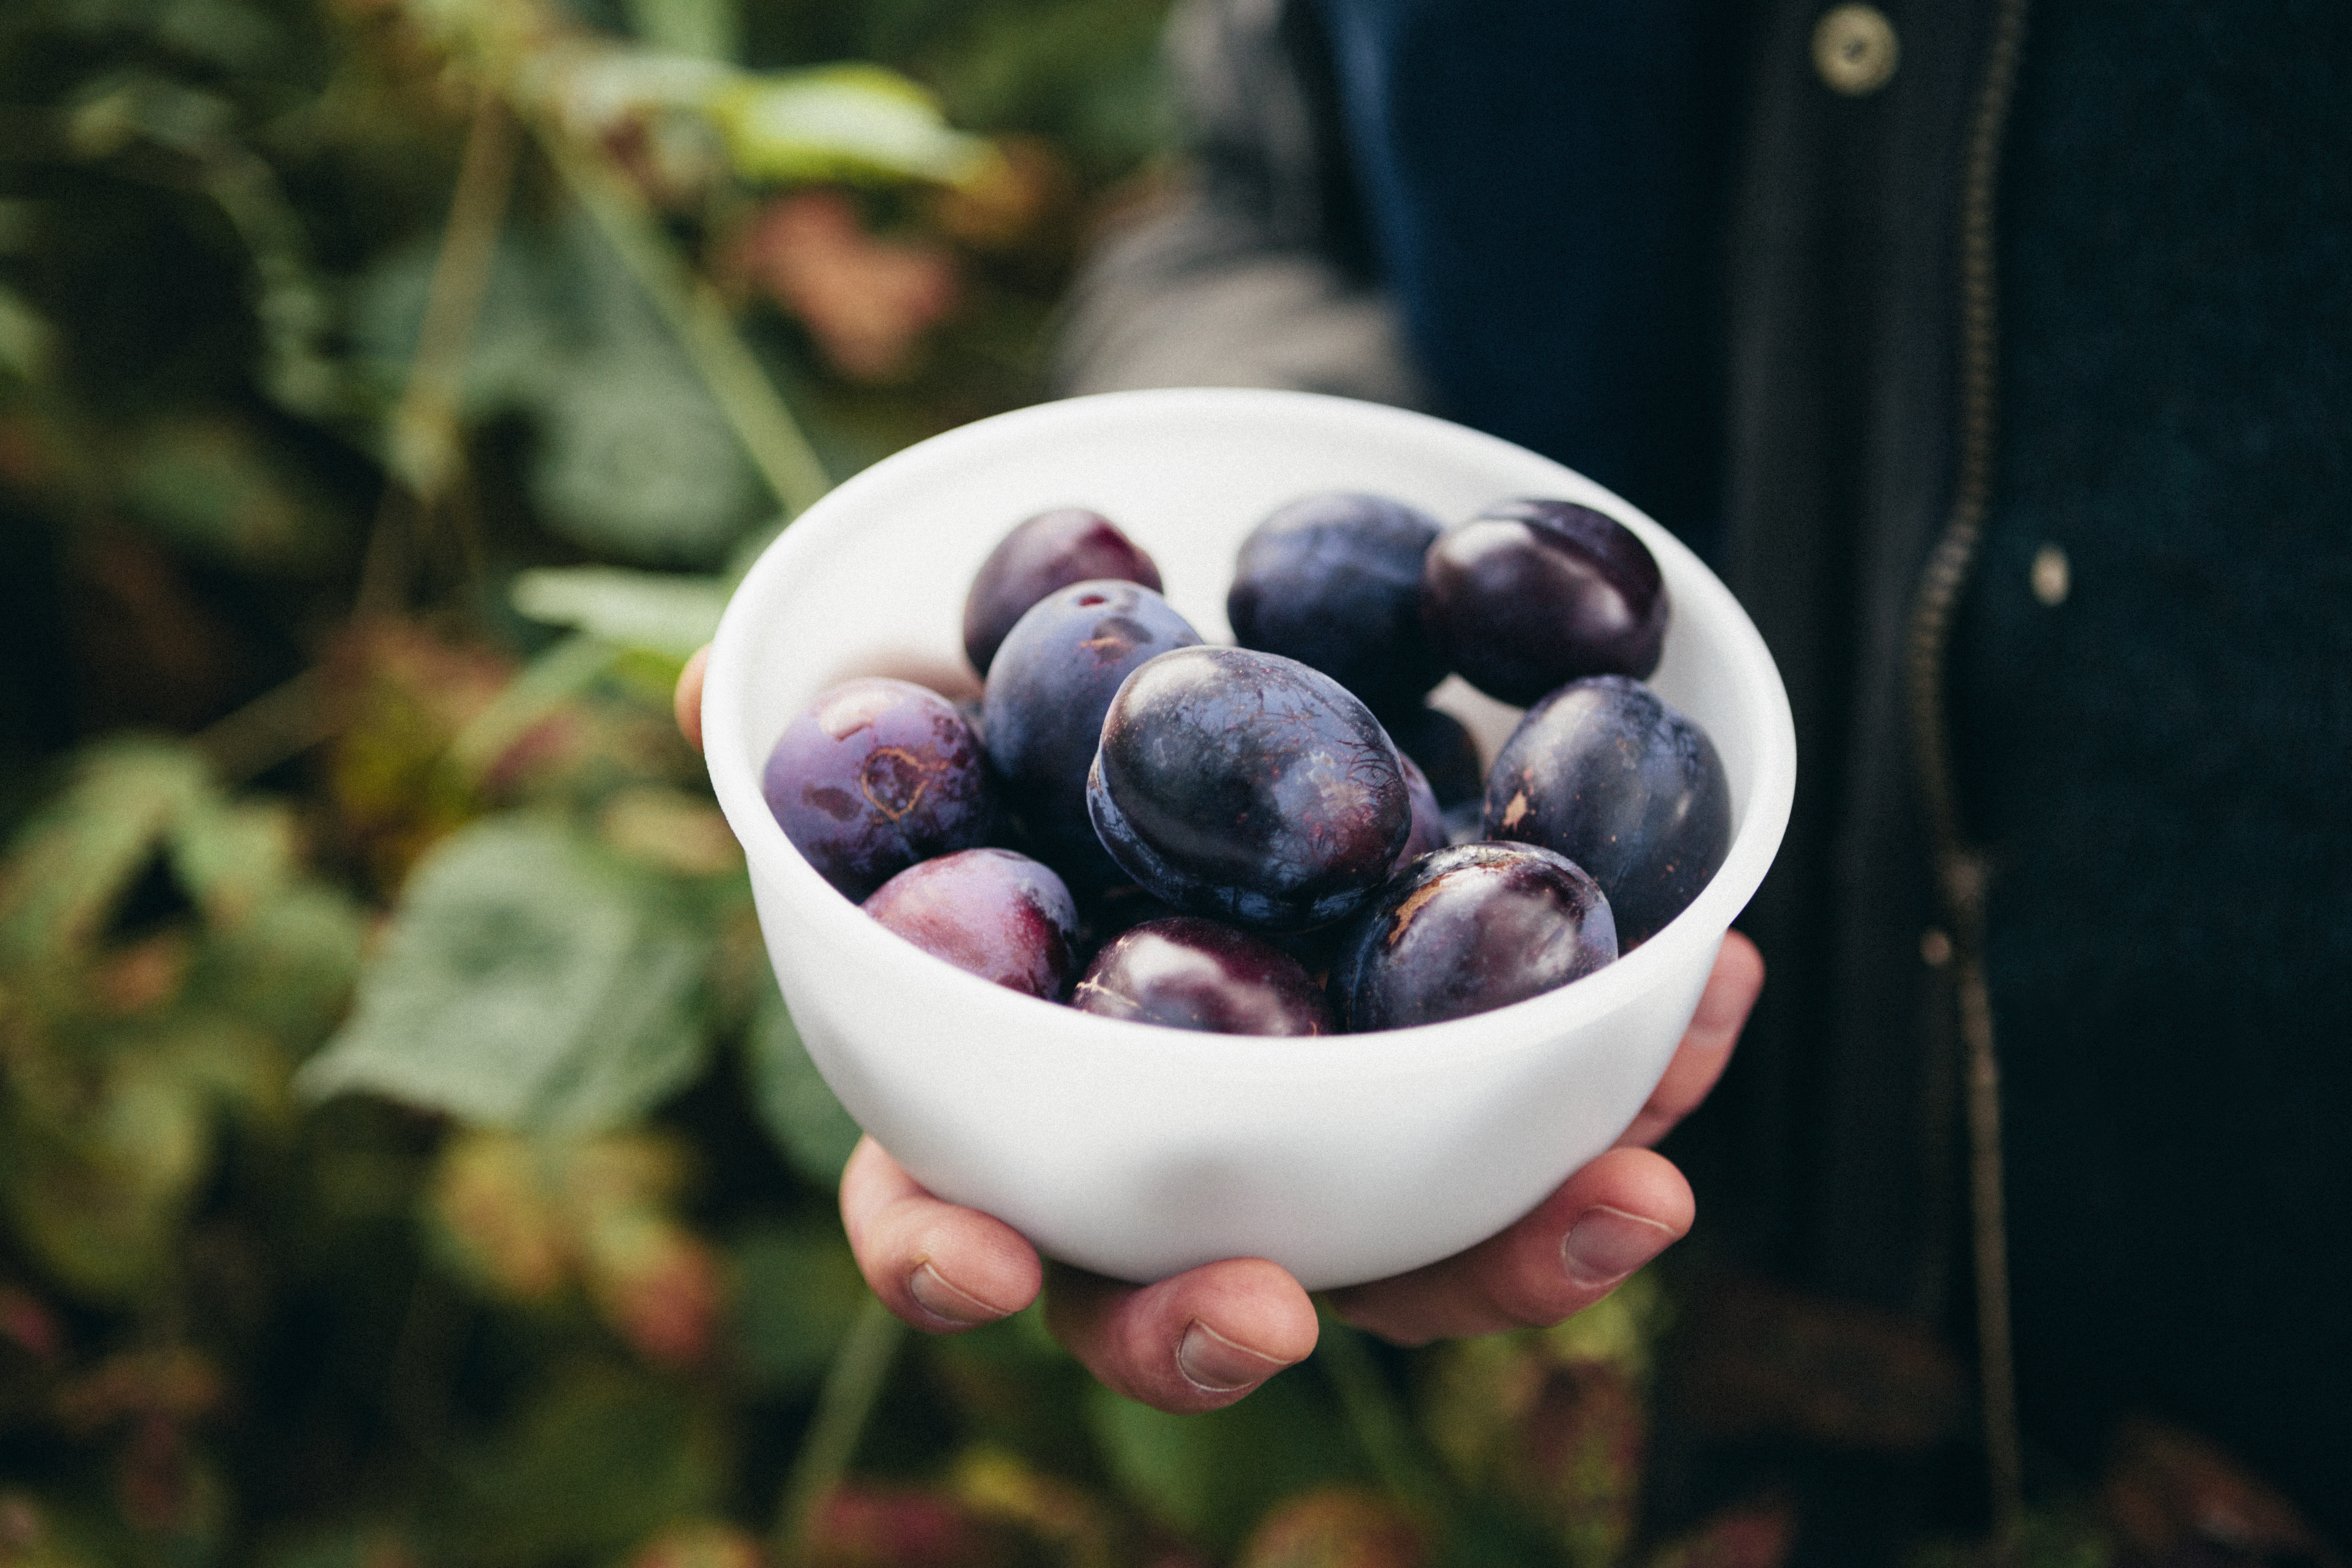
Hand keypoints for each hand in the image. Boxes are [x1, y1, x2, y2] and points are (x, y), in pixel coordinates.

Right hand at [678, 646, 1763, 1411]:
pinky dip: (1634, 1058)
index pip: (945, 1210)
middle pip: (1185, 1294)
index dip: (941, 1252)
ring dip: (1524, 1244)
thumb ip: (835, 710)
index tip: (968, 1257)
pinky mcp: (1471, 1055)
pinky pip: (1553, 1098)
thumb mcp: (945, 670)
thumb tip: (713, 692)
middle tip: (1272, 1311)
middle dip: (1220, 1328)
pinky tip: (1718, 974)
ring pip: (1413, 1251)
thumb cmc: (1059, 674)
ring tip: (1641, 1191)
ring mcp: (1333, 1121)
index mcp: (1014, 1088)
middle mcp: (1170, 1149)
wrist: (1244, 605)